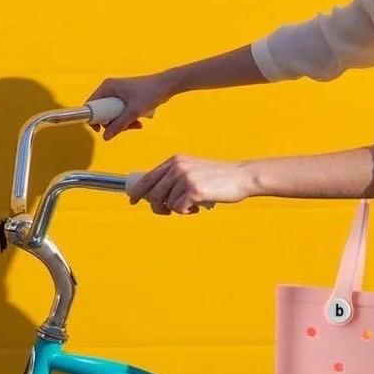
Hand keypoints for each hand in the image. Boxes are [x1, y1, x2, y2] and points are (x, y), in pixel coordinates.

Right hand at [85, 72, 174, 139]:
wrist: (167, 86)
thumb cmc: (150, 93)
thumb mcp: (134, 111)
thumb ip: (119, 125)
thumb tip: (105, 137)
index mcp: (107, 87)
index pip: (91, 105)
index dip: (93, 119)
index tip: (99, 130)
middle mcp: (110, 90)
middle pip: (103, 112)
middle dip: (114, 123)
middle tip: (125, 128)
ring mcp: (118, 95)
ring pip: (113, 115)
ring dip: (123, 124)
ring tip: (137, 125)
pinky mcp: (126, 99)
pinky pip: (121, 113)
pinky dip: (128, 120)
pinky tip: (139, 122)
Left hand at [128, 154, 254, 214]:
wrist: (241, 176)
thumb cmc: (219, 177)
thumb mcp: (193, 170)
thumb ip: (175, 178)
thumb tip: (155, 195)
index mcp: (175, 161)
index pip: (148, 177)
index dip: (138, 191)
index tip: (132, 200)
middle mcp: (177, 167)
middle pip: (152, 193)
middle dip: (157, 207)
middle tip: (167, 211)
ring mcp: (185, 178)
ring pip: (166, 204)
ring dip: (177, 209)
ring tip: (191, 205)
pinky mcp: (193, 191)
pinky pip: (178, 209)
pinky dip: (186, 212)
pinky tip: (197, 207)